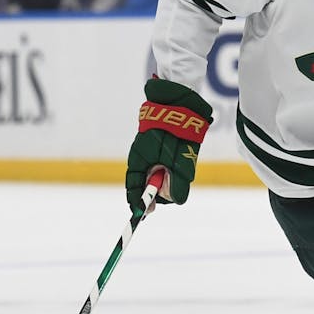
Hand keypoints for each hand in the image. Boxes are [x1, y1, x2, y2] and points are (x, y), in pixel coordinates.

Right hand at [126, 77, 213, 214]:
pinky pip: (164, 163)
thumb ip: (177, 182)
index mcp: (139, 159)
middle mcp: (143, 156)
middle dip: (158, 190)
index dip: (138, 201)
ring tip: (178, 168)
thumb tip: (176, 200)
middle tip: (171, 191)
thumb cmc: (174, 129)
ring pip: (158, 173)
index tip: (144, 213)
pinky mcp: (162, 145)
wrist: (179, 101)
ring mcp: (152, 151)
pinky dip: (171, 168)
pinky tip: (179, 161)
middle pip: (147, 182)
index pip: (133, 186)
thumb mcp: (177, 160)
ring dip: (167, 178)